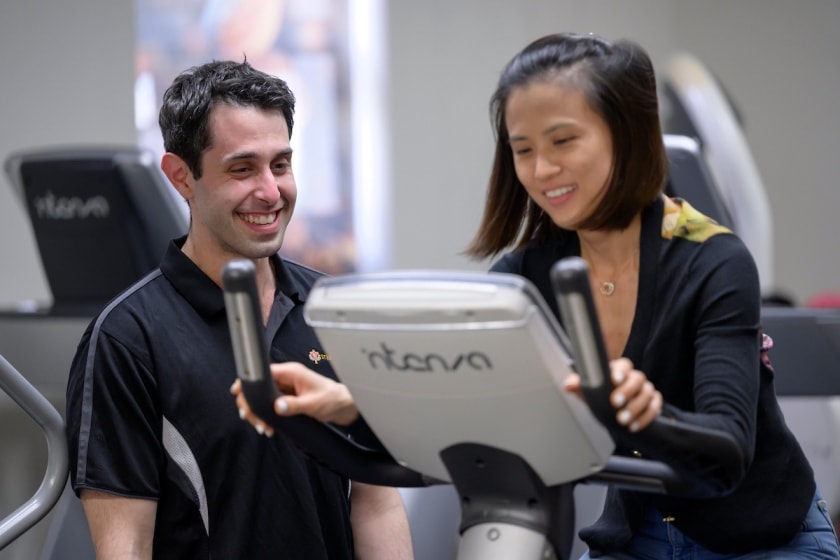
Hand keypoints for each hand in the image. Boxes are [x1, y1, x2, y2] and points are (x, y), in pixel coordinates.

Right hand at [230, 361, 358, 436]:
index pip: (262, 373)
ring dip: (258, 413)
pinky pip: (269, 405)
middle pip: (258, 387)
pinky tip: (268, 427)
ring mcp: (285, 388)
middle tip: (253, 420)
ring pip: (261, 398)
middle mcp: (286, 378)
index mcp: (291, 372)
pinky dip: (266, 416)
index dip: (248, 383)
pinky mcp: (286, 398)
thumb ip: (294, 405)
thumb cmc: (332, 400)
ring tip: (262, 428)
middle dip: (251, 404)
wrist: (343, 406)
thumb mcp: (313, 404)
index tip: (238, 394)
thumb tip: (277, 407)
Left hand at [562, 357, 661, 431]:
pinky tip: (633, 426)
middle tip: (615, 403)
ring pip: (647, 394)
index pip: (624, 365)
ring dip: (635, 408)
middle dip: (627, 391)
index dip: (620, 371)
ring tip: (622, 420)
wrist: (613, 410)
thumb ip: (579, 386)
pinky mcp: (653, 402)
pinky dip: (645, 418)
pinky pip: (654, 408)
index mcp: (619, 370)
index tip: (614, 380)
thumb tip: (568, 385)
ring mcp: (645, 389)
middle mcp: (634, 377)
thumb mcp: (589, 392)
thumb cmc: (601, 396)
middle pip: (637, 378)